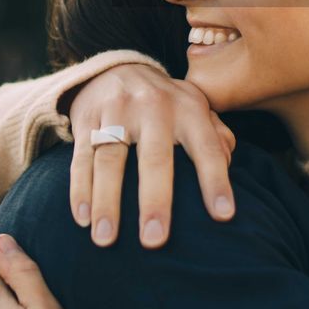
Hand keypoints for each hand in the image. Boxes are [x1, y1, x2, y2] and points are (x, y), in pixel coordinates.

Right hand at [66, 63, 236, 248]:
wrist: (117, 67)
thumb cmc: (167, 104)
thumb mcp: (196, 110)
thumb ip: (216, 135)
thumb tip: (227, 162)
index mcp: (188, 109)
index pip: (207, 149)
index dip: (216, 181)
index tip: (223, 216)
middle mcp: (154, 107)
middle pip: (155, 159)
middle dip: (155, 202)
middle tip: (155, 241)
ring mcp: (117, 110)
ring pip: (110, 160)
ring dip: (107, 203)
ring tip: (106, 240)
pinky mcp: (86, 117)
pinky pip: (81, 157)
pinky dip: (80, 189)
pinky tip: (82, 218)